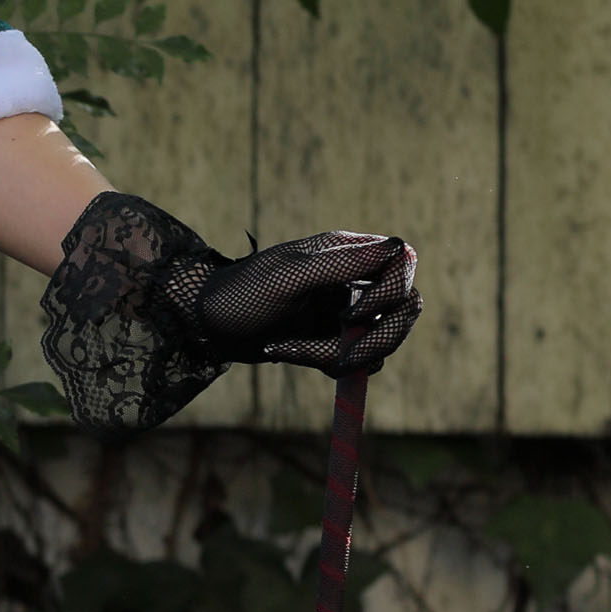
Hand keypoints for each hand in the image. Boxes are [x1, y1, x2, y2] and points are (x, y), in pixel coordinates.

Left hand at [191, 229, 418, 375]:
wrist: (205, 325)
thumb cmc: (240, 292)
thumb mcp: (288, 277)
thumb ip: (342, 264)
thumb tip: (397, 247)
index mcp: (347, 252)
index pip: (402, 264)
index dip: (388, 294)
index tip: (349, 315)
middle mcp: (355, 279)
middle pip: (405, 309)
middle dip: (375, 340)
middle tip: (337, 358)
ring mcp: (349, 311)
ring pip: (382, 341)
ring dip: (340, 356)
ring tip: (290, 349)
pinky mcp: (337, 340)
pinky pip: (359, 361)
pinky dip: (327, 364)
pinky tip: (286, 351)